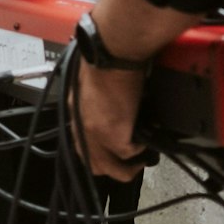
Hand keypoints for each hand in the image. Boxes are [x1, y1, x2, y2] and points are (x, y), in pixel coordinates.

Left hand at [76, 61, 148, 180]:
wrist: (112, 54)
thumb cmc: (102, 57)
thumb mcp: (88, 81)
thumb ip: (93, 100)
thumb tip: (107, 105)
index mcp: (74, 114)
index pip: (80, 145)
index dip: (96, 153)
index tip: (109, 152)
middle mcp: (83, 129)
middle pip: (94, 165)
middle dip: (112, 168)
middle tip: (128, 163)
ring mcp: (98, 136)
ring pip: (112, 168)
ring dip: (128, 168)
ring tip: (141, 161)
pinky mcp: (116, 138)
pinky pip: (131, 153)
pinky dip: (142, 147)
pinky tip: (148, 136)